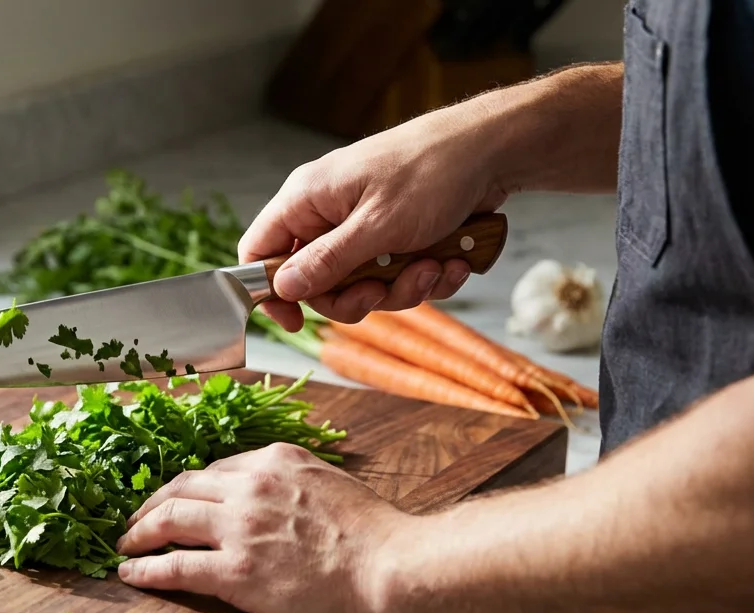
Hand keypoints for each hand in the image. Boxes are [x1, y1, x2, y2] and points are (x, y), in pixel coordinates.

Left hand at [114, 443, 411, 612]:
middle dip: (152, 503)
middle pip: (182, 487)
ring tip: (125, 545)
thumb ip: (299, 485)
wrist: (395, 569)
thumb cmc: (379, 538)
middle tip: (136, 520)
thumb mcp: (333, 485)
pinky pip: (175, 566)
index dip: (188, 487)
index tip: (176, 499)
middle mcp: (251, 486)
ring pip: (169, 519)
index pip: (216, 469)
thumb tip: (286, 499)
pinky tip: (131, 574)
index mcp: (277, 461)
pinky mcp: (236, 572)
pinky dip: (146, 569)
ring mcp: (240, 528)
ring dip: (139, 532)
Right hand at [240, 105, 510, 330]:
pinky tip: (454, 261)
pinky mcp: (396, 236)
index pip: (260, 251)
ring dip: (402, 287)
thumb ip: (326, 262)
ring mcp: (363, 226)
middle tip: (384, 290)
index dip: (269, 290)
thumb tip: (282, 287)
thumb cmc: (432, 172)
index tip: (294, 319)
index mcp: (308, 199)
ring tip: (435, 266)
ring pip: (362, 285)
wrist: (494, 151)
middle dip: (357, 296)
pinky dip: (426, 276)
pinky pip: (396, 277)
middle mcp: (329, 213)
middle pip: (316, 282)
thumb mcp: (377, 225)